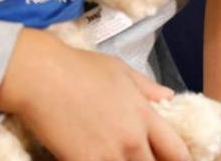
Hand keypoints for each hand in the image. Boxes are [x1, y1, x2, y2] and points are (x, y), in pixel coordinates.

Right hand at [0, 29, 189, 160]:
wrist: (42, 76)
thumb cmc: (81, 68)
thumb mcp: (121, 71)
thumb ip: (147, 89)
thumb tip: (168, 97)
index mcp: (145, 115)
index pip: (176, 151)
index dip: (179, 160)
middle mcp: (132, 140)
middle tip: (141, 158)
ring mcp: (107, 155)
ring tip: (117, 157)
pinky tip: (96, 159)